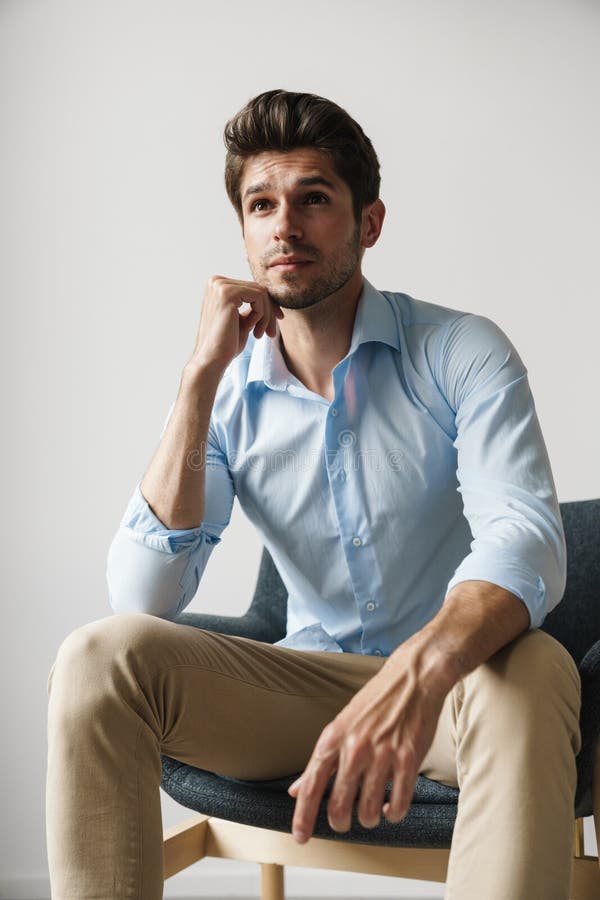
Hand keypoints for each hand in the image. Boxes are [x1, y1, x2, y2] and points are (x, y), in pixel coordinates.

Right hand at [186, 275, 282, 374]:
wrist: (212, 360)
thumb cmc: (226, 344)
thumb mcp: (242, 320)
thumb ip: (252, 307)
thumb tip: (270, 298)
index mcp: (217, 286)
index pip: (252, 289)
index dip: (267, 306)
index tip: (272, 325)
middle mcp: (216, 281)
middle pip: (258, 289)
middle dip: (269, 312)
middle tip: (271, 333)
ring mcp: (220, 285)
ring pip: (261, 293)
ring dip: (266, 316)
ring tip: (260, 334)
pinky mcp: (227, 293)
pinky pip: (259, 297)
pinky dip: (261, 316)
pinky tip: (253, 331)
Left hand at [287, 650, 448, 842]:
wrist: (412, 677)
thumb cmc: (376, 701)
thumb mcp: (341, 724)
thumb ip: (321, 760)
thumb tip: (297, 790)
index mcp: (333, 738)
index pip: (312, 786)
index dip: (303, 817)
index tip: (301, 837)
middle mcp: (355, 748)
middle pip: (338, 806)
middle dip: (339, 823)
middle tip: (344, 823)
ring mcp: (382, 754)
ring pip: (367, 811)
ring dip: (368, 819)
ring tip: (371, 812)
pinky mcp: (409, 759)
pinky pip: (398, 804)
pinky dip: (392, 814)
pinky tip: (391, 808)